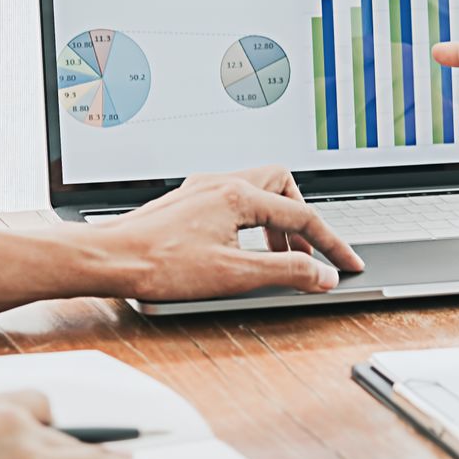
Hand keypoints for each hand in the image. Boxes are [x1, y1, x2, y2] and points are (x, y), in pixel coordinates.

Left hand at [85, 168, 364, 300]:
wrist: (109, 260)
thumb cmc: (160, 264)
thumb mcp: (235, 275)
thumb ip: (287, 272)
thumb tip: (322, 274)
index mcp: (238, 195)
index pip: (302, 217)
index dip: (332, 245)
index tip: (348, 265)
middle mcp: (220, 183)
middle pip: (282, 186)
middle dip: (303, 219)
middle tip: (309, 253)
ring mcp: (202, 190)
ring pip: (258, 192)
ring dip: (277, 223)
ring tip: (279, 257)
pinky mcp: (187, 202)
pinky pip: (235, 202)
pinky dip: (252, 224)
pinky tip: (244, 249)